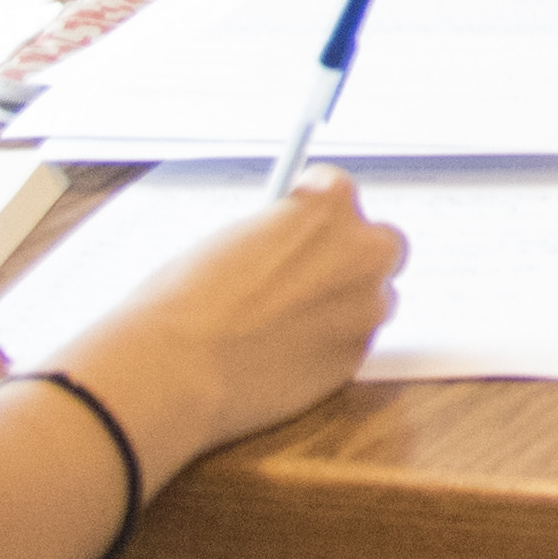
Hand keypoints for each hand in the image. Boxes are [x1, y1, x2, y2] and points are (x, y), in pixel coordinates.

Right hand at [88, 171, 405, 461]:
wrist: (178, 368)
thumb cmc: (187, 300)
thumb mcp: (234, 237)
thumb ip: (280, 233)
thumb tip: (292, 245)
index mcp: (329, 204)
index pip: (338, 190)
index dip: (314, 210)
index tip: (302, 225)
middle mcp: (362, 250)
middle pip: (379, 244)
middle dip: (351, 256)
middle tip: (311, 275)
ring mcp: (366, 306)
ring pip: (373, 298)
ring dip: (344, 304)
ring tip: (289, 322)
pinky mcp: (356, 356)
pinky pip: (353, 341)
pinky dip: (329, 344)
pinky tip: (286, 353)